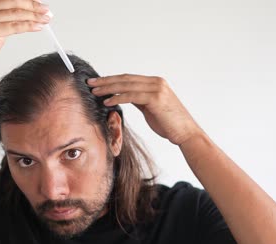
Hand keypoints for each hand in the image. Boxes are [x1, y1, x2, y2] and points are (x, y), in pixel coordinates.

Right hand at [0, 0, 50, 79]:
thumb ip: (3, 12)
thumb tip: (27, 6)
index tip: (38, 1)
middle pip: (13, 1)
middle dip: (33, 5)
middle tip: (46, 9)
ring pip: (16, 14)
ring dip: (35, 16)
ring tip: (46, 18)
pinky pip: (15, 27)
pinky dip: (29, 26)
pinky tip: (38, 27)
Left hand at [88, 74, 203, 145]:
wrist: (185, 133)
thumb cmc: (168, 123)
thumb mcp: (151, 108)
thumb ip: (139, 99)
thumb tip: (123, 96)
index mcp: (155, 82)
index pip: (128, 78)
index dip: (111, 79)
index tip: (97, 82)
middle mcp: (156, 82)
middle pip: (125, 79)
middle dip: (106, 81)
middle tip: (90, 83)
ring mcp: (157, 89)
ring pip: (127, 85)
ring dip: (108, 88)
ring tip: (95, 92)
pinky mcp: (156, 98)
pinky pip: (131, 96)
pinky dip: (118, 98)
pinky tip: (107, 101)